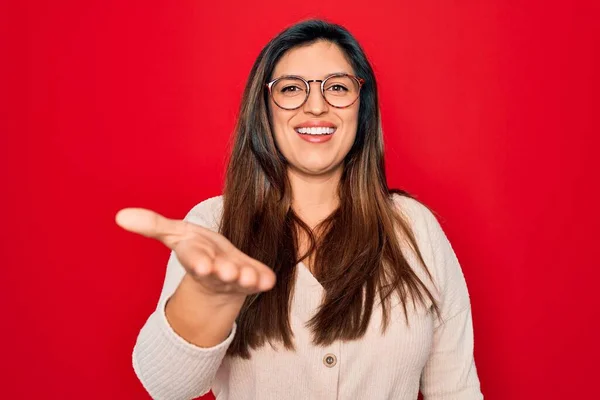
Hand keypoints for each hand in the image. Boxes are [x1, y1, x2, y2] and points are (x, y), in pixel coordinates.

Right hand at [115, 207, 275, 295]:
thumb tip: (120, 215)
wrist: (218, 276)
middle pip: (218, 272)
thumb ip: (152, 225)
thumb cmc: (197, 249)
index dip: (199, 261)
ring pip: (240, 279)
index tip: (203, 264)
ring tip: (248, 277)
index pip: (194, 259)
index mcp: (196, 257)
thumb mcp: (175, 234)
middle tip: (228, 272)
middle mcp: (215, 270)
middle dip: (223, 272)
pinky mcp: (253, 280)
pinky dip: (263, 280)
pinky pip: (260, 281)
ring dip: (245, 278)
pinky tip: (269, 280)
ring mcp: (235, 278)